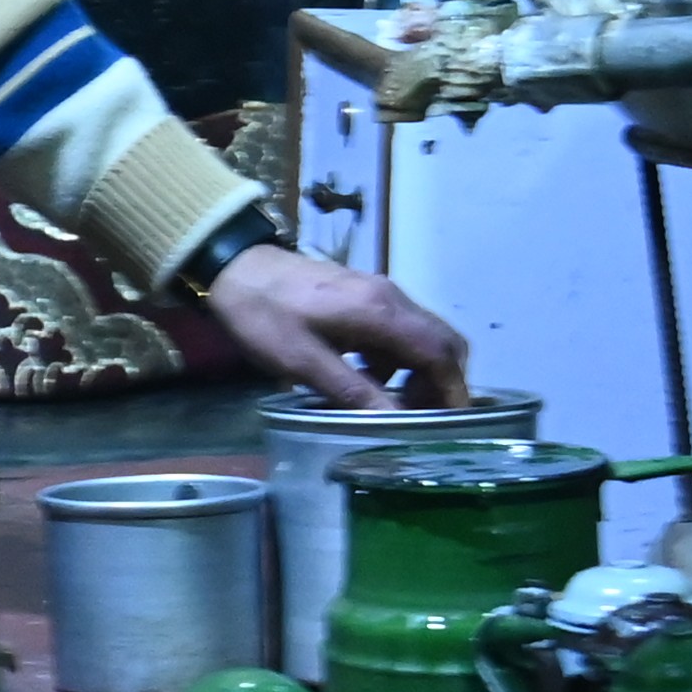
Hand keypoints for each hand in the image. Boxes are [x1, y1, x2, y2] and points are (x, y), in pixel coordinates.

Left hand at [197, 240, 469, 411]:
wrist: (237, 268)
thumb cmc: (266, 317)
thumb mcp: (304, 362)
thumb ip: (353, 391)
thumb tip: (396, 422)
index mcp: (381, 312)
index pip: (439, 352)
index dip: (453, 390)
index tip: (454, 424)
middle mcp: (391, 297)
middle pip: (442, 341)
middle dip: (443, 382)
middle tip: (424, 418)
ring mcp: (380, 294)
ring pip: (422, 336)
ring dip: (420, 372)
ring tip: (395, 407)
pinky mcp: (366, 297)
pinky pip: (399, 331)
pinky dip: (398, 359)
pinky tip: (370, 381)